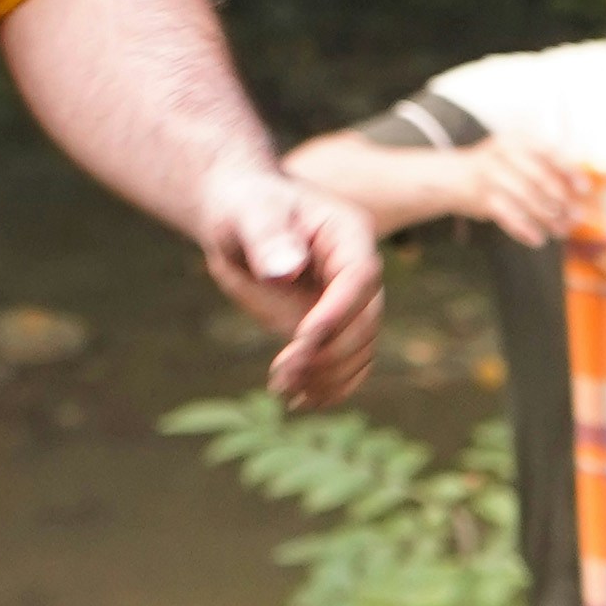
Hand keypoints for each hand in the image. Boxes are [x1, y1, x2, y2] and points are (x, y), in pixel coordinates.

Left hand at [197, 157, 384, 407]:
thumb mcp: (248, 213)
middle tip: (282, 377)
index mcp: (348, 234)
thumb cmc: (244, 205)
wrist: (239, 215)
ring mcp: (349, 302)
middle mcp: (358, 272)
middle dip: (328, 354)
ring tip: (284, 391)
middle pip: (365, 322)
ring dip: (328, 378)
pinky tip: (300, 400)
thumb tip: (287, 270)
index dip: (337, 313)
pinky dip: (331, 387)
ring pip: (361, 350)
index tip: (301, 339)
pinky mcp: (333, 327)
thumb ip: (266, 237)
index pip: (359, 279)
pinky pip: (349, 364)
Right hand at [450, 128, 593, 246]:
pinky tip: (537, 239)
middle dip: (561, 201)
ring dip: (547, 219)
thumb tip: (580, 190)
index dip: (569, 171)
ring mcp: (491, 175)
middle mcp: (503, 153)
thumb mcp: (517, 156)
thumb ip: (545, 166)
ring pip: (527, 200)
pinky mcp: (481, 198)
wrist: (453, 177)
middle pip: (540, 178)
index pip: (549, 152)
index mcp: (517, 140)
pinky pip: (509, 216)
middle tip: (575, 218)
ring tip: (560, 232)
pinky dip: (525, 230)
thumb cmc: (497, 168)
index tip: (584, 189)